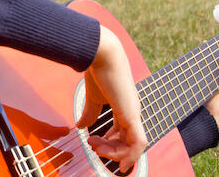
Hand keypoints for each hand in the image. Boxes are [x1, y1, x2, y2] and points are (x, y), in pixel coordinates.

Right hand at [75, 26, 146, 172]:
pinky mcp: (131, 115)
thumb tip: (81, 126)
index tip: (92, 141)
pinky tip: (122, 164)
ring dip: (114, 153)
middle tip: (93, 147)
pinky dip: (131, 156)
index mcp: (124, 107)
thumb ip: (90, 113)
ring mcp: (133, 114)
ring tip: (97, 148)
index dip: (108, 142)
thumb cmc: (98, 70)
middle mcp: (131, 112)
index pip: (122, 132)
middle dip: (109, 150)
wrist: (102, 54)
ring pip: (132, 146)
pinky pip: (138, 144)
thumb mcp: (93, 97)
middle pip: (126, 142)